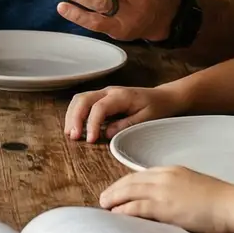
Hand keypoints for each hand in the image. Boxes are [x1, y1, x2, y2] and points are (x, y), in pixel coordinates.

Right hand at [63, 83, 186, 141]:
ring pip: (79, 99)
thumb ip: (126, 125)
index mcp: (121, 96)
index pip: (99, 108)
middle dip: (75, 118)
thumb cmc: (157, 107)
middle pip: (83, 100)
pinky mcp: (102, 98)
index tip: (90, 140)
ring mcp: (104, 93)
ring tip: (70, 133)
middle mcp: (109, 92)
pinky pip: (83, 102)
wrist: (163, 97)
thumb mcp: (146, 119)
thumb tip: (107, 133)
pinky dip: (75, 114)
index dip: (92, 124)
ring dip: (72, 116)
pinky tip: (75, 127)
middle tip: (73, 136)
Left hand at [98, 166, 233, 232]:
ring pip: (129, 192)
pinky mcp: (165, 207)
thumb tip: (167, 198)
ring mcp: (163, 191)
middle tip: (103, 199)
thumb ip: (177, 187)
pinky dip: (123, 211)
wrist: (232, 204)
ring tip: (104, 207)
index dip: (125, 183)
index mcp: (172, 170)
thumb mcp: (195, 185)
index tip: (117, 190)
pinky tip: (116, 215)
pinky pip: (136, 207)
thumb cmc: (219, 199)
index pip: (140, 175)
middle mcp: (164, 177)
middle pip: (130, 181)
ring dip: (113, 199)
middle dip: (114, 190)